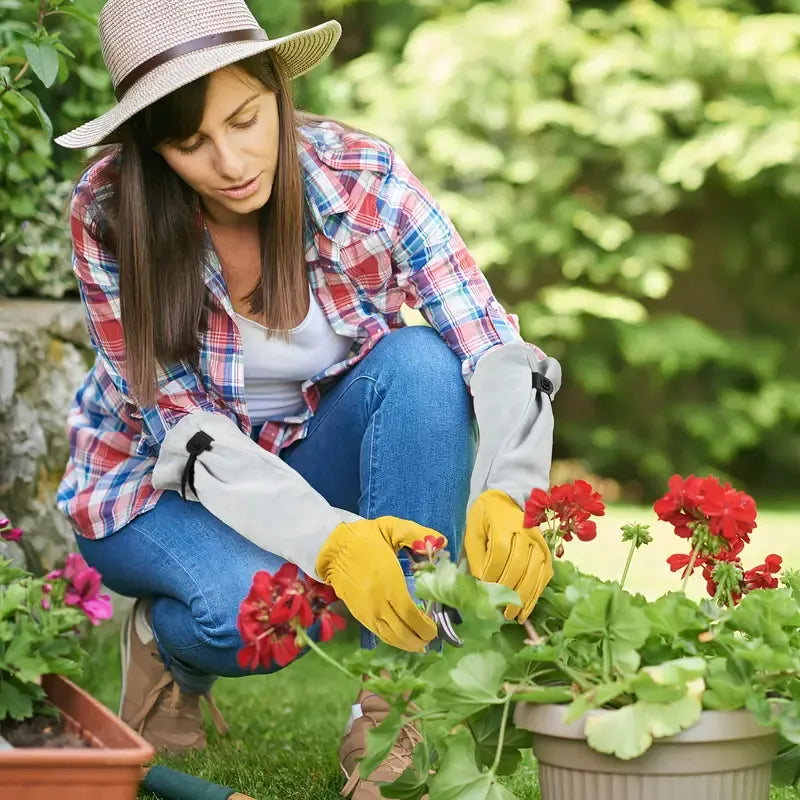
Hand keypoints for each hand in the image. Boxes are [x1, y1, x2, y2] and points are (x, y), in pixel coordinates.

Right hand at [315, 517, 446, 652]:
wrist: (332, 547)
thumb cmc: (364, 538)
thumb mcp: (392, 528)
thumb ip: (417, 535)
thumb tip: (442, 541)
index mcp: (390, 583)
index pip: (411, 614)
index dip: (425, 626)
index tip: (435, 628)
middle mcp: (378, 602)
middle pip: (402, 631)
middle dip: (419, 639)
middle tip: (431, 638)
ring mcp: (367, 610)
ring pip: (390, 637)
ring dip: (406, 644)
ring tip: (419, 644)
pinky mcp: (358, 614)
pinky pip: (378, 633)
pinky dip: (392, 640)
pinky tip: (401, 639)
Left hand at [465, 489, 552, 621]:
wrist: (506, 498)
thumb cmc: (485, 517)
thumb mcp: (473, 531)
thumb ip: (475, 556)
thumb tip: (479, 584)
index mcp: (503, 525)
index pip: (500, 553)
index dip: (493, 575)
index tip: (485, 593)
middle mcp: (525, 533)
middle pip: (519, 565)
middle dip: (510, 592)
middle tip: (502, 613)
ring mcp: (539, 542)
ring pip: (535, 572)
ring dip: (526, 597)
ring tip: (516, 616)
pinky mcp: (546, 550)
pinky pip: (545, 573)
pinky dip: (538, 592)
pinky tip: (529, 606)